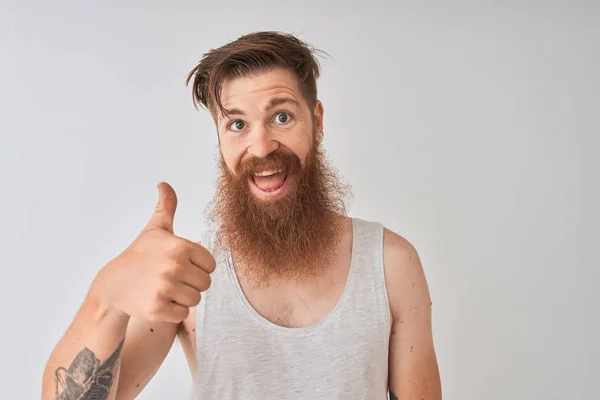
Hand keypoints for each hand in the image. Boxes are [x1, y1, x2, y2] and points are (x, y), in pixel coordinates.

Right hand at [95, 182, 215, 322]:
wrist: (113, 285)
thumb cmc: (140, 256)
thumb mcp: (155, 230)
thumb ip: (166, 207)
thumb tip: (164, 184)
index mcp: (180, 246)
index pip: (211, 265)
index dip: (198, 267)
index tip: (180, 264)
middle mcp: (175, 266)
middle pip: (205, 284)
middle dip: (191, 283)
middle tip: (171, 279)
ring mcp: (165, 289)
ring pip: (195, 300)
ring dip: (182, 298)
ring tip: (164, 289)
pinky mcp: (158, 309)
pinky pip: (183, 314)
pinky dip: (173, 311)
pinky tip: (158, 301)